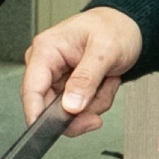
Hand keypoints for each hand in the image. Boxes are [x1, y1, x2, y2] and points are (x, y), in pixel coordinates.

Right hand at [19, 5, 144, 131]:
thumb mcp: (105, 51)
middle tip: (100, 99)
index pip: (31, 88)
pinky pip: (78, 110)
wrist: (126, 27)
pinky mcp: (67, 87)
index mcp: (46, 49)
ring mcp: (56, 78)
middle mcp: (46, 64)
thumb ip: (86, 79)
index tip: (46, 132)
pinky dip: (95, 102)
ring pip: (67, 112)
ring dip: (93, 104)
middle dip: (80, 109)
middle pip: (48, 107)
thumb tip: (70, 106)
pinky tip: (103, 84)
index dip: (35, 113)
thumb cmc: (113, 28)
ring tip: (105, 81)